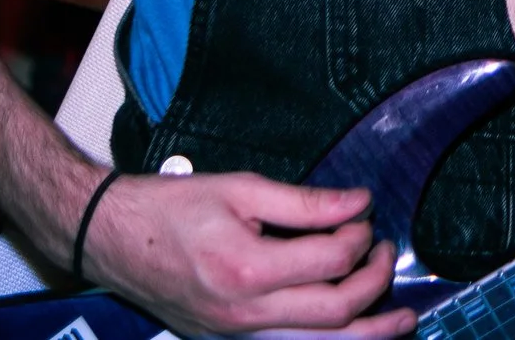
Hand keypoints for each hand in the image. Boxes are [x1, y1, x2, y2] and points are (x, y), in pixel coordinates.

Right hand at [81, 170, 414, 338]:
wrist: (111, 239)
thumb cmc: (170, 208)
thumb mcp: (239, 189)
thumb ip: (304, 201)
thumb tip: (358, 202)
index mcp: (248, 270)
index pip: (330, 261)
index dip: (358, 235)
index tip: (363, 213)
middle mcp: (244, 314)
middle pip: (335, 313)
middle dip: (374, 281)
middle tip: (384, 251)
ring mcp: (236, 335)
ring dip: (368, 335)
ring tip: (403, 321)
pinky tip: (351, 331)